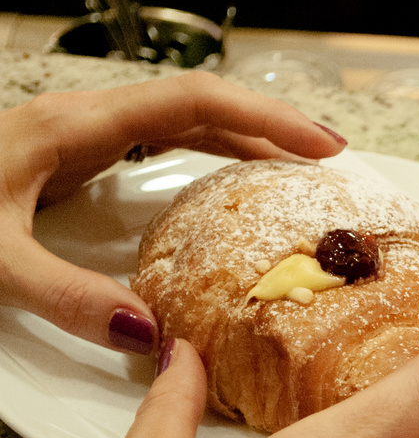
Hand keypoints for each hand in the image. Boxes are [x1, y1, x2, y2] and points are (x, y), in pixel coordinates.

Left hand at [0, 71, 346, 354]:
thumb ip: (66, 297)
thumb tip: (155, 334)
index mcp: (74, 128)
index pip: (195, 103)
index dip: (267, 122)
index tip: (324, 148)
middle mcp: (85, 123)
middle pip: (201, 107)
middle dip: (271, 130)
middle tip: (331, 166)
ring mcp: (78, 138)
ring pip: (182, 124)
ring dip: (245, 144)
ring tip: (298, 178)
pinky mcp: (72, 160)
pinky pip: (159, 146)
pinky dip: (208, 160)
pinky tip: (227, 193)